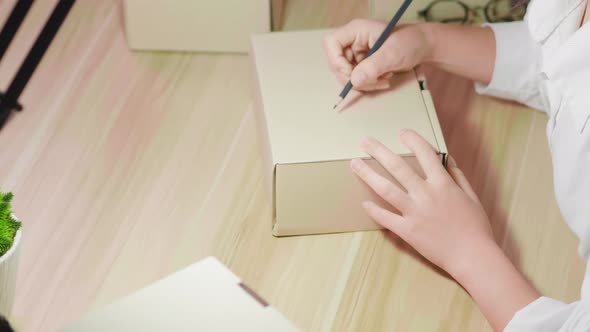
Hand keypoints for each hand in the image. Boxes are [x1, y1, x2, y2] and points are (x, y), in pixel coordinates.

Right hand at [323, 19, 432, 90]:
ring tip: (382, 81)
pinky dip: (368, 84)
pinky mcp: (362, 64)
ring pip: (346, 75)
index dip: (336, 61)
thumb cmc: (410, 42)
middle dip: (354, 77)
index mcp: (356, 30)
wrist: (423, 46)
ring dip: (363, 83)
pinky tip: (382, 79)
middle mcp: (353, 41)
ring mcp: (357, 54)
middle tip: (372, 82)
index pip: (331, 43)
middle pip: (337, 63)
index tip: (352, 73)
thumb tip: (354, 81)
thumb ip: (372, 66)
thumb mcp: (392, 54)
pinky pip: (356, 79)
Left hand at [350, 129, 495, 276]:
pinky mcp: (407, 230)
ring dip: (368, 174)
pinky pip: (385, 217)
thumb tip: (447, 160)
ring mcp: (414, 212)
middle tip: (365, 141)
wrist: (472, 256)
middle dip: (379, 151)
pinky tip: (363, 202)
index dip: (413, 139)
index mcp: (442, 184)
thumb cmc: (475, 227)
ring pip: (385, 188)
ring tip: (354, 163)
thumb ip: (458, 177)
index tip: (402, 132)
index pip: (425, 154)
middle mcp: (425, 194)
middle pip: (397, 167)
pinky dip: (373, 209)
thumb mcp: (471, 197)